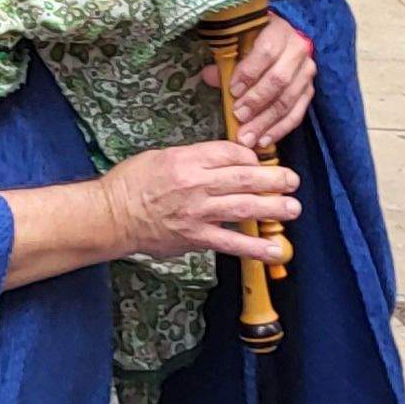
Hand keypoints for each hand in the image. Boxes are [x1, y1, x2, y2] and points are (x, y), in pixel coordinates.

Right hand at [96, 141, 300, 264]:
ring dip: (273, 208)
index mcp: (187, 159)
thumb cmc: (132, 182)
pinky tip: (276, 250)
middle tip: (292, 180)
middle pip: (245, 177)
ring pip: (244, 208)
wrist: (111, 215)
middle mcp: (195, 183)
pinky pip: (231, 244)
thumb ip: (195, 157)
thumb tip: (226, 162)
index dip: (251, 156)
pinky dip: (255, 248)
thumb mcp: (162, 156)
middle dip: (274, 178)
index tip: (259, 162)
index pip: (231, 152)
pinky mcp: (196, 237)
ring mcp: (198, 212)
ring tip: (293, 207)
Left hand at [205, 22, 316, 149]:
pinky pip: (297, 114)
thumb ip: (225, 59)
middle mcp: (298, 50)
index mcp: (279, 31)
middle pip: (279, 79)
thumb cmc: (251, 38)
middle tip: (238, 117)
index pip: (266, 52)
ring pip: (288, 100)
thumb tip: (211, 76)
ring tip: (248, 137)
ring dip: (267, 121)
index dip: (250, 72)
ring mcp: (306, 72)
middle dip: (257, 101)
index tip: (233, 90)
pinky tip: (264, 141)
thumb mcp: (238, 40)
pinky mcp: (309, 91)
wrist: (278, 37)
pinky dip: (280, 130)